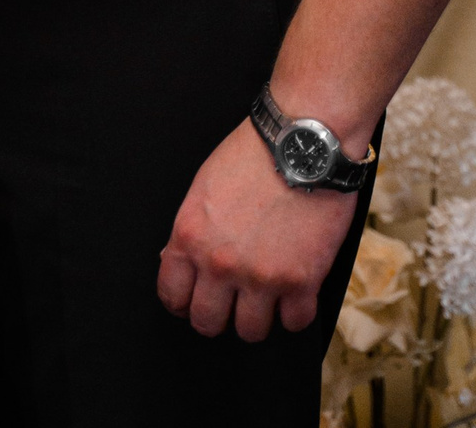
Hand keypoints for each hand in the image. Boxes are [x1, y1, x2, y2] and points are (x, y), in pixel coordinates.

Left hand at [157, 120, 354, 341]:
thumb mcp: (204, 187)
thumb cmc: (253, 154)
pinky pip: (294, 323)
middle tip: (230, 302)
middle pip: (208, 322)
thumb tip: (180, 260)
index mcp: (191, 236)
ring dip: (258, 316)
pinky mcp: (302, 281)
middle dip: (217, 315)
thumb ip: (192, 231)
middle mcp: (221, 263)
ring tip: (265, 296)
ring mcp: (262, 277)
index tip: (192, 301)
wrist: (303, 142)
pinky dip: (295, 311)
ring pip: (250, 331)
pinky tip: (295, 291)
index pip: (172, 294)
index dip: (181, 302)